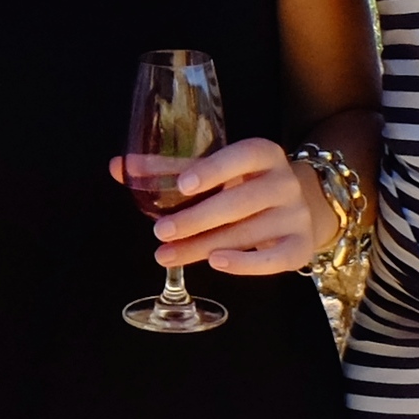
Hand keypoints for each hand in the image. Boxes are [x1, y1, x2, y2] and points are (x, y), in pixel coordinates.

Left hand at [125, 136, 324, 274]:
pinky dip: (245, 264)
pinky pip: (273, 260)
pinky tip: (215, 263)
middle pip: (239, 202)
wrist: (300, 206)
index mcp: (263, 154)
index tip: (182, 186)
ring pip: (247, 234)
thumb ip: (168, 169)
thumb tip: (118, 167)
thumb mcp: (215, 171)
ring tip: (168, 254)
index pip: (241, 156)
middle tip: (159, 231)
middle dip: (196, 219)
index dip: (213, 170)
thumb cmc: (244, 184)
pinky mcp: (300, 246)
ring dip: (203, 246)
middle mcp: (284, 182)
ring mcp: (295, 215)